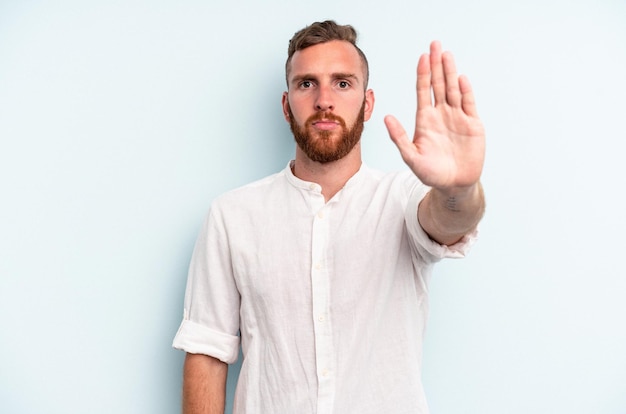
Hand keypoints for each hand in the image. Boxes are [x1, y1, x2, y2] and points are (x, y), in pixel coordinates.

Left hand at [384, 41, 484, 190]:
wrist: (453, 184)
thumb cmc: (430, 173)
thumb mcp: (411, 156)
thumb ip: (399, 137)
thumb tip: (386, 117)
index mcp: (425, 119)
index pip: (423, 91)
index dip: (423, 74)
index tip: (422, 57)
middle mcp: (441, 114)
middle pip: (438, 84)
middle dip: (436, 64)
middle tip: (435, 44)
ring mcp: (457, 117)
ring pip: (453, 89)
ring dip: (450, 72)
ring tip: (447, 54)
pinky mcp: (472, 124)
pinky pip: (469, 103)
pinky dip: (465, 91)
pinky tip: (461, 78)